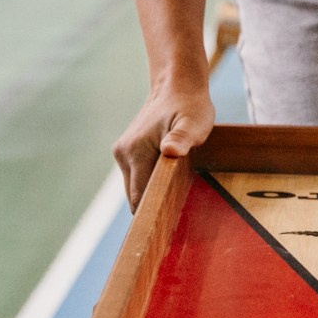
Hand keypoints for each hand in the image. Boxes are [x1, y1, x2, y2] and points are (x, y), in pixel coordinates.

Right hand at [113, 83, 214, 208]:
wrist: (177, 87)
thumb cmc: (190, 107)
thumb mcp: (194, 123)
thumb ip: (183, 138)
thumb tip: (170, 151)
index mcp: (136, 151)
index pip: (138, 198)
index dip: (151, 216)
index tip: (165, 231)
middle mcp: (123, 154)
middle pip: (135, 196)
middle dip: (153, 206)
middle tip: (178, 212)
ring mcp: (122, 152)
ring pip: (134, 187)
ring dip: (151, 193)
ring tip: (175, 192)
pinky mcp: (125, 151)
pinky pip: (136, 177)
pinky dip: (149, 182)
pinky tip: (167, 178)